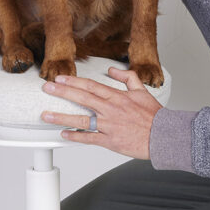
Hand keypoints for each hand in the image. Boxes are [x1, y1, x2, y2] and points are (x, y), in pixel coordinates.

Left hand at [40, 66, 161, 158]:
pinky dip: (75, 137)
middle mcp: (110, 109)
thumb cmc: (154, 116)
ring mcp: (109, 125)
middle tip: (47, 88)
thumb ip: (127, 77)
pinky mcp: (110, 141)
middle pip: (82, 98)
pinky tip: (63, 134)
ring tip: (46, 115)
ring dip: (62, 117)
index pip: (90, 86)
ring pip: (81, 120)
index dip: (73, 81)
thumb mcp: (142, 91)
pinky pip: (89, 138)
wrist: (163, 135)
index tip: (60, 78)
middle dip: (62, 92)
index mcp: (117, 97)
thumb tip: (113, 69)